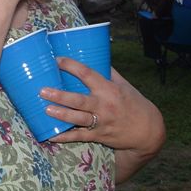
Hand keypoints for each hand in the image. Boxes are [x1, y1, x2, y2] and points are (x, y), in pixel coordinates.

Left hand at [40, 57, 164, 181]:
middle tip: (43, 91)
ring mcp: (101, 122)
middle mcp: (104, 105)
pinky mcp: (98, 136)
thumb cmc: (133, 103)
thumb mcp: (123, 84)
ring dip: (61, 115)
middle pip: (79, 100)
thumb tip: (93, 54)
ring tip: (45, 110)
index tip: (57, 60)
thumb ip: (108, 71)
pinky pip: (79, 136)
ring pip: (78, 119)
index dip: (71, 66)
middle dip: (60, 96)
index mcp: (109, 89)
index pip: (88, 74)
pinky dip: (65, 137)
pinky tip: (51, 135)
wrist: (147, 130)